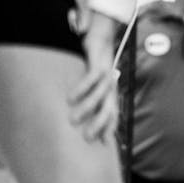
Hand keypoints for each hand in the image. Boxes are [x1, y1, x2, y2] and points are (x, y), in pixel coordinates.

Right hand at [68, 10, 119, 142]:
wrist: (100, 37)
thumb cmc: (93, 63)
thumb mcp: (92, 82)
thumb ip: (88, 96)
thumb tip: (75, 114)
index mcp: (111, 93)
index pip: (113, 114)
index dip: (110, 129)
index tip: (104, 145)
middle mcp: (111, 86)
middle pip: (109, 109)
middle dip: (100, 125)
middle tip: (86, 138)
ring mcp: (107, 75)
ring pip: (100, 96)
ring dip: (87, 109)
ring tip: (73, 120)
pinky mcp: (99, 64)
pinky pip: (92, 79)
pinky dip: (82, 89)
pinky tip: (70, 98)